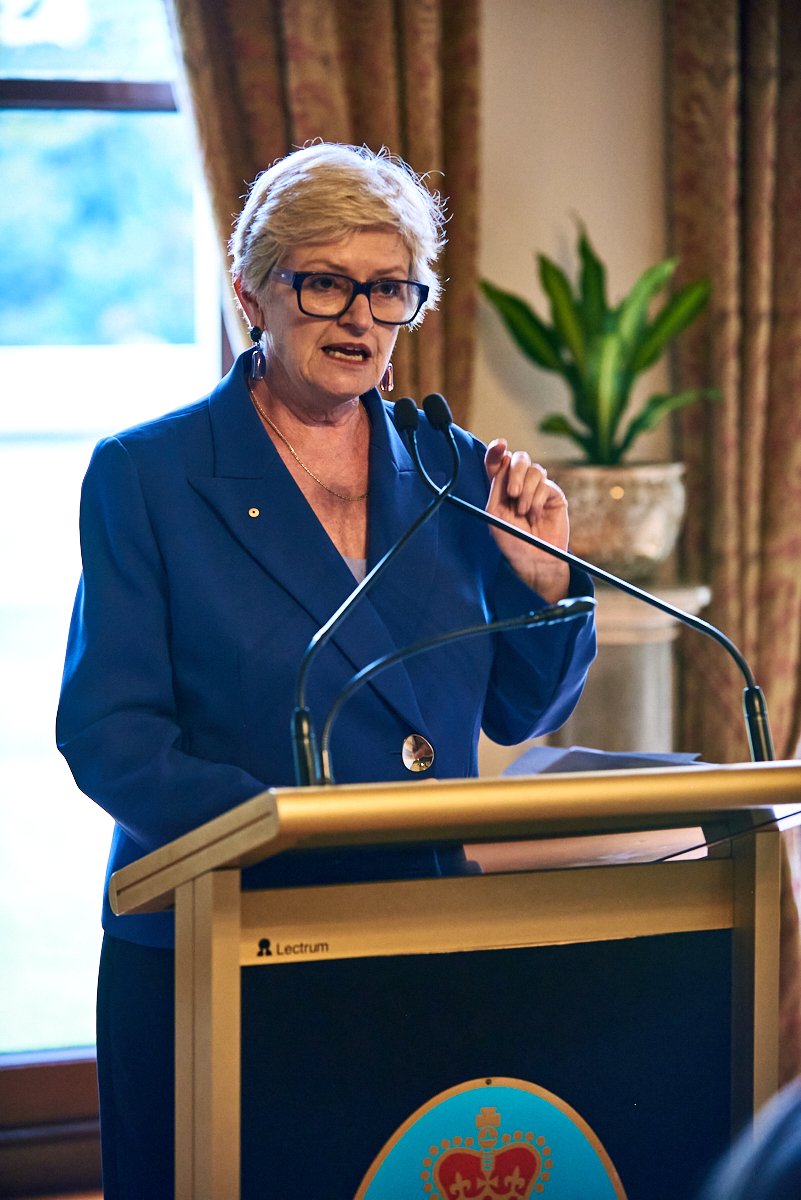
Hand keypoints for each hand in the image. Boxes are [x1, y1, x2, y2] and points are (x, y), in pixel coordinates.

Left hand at [484, 439, 570, 602]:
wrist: (534, 560)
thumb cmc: (511, 541)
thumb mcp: (495, 513)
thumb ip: (497, 486)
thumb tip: (505, 460)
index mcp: (501, 488)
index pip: (498, 462)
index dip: (497, 450)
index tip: (500, 445)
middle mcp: (520, 484)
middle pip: (518, 458)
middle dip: (515, 472)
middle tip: (513, 494)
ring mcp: (538, 488)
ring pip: (534, 470)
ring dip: (526, 492)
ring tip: (523, 513)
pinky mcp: (554, 495)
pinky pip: (546, 484)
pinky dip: (537, 500)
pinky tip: (535, 516)